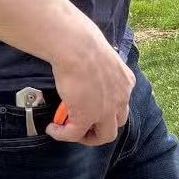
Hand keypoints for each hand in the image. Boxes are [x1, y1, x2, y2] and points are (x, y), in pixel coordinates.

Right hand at [48, 23, 134, 146]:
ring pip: (104, 135)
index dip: (107, 109)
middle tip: (83, 124)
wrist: (76, 45)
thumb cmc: (83, 41)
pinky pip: (74, 134)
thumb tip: (82, 63)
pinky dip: (62, 135)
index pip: (121, 103)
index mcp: (126, 81)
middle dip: (100, 126)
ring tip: (69, 131)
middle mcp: (121, 98)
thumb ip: (97, 66)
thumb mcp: (99, 55)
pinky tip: (53, 129)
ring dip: (87, 136)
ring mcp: (106, 110)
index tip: (90, 106)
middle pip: (117, 123)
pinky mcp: (86, 117)